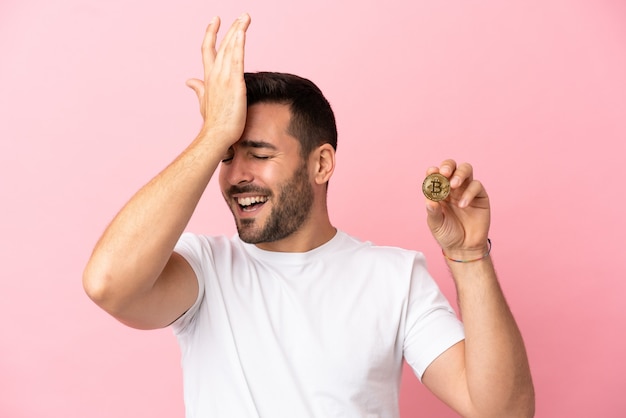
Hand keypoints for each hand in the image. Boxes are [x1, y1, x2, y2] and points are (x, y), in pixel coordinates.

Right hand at [186, 14, 251, 145]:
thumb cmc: (213, 122)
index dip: (211, 33)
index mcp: (208, 78)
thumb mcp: (203, 102)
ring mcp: (224, 78)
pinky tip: (242, 32)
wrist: (216, 135)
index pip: (208, 50)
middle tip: (243, 15)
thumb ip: (198, 88)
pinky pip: (237, 59)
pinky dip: (239, 44)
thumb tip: (189, 81)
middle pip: (222, 45)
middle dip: (231, 28)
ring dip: (238, 31)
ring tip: (245, 17)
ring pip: (230, 48)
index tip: (215, 20)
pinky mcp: (235, 83)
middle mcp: (214, 74)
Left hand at [424, 160, 490, 259]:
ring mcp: (466, 190)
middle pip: (452, 167)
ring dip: (459, 173)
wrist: (464, 248)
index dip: (433, 171)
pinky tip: (463, 205)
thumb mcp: (436, 224)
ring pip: (466, 170)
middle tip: (444, 173)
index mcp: (438, 191)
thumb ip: (433, 211)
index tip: (431, 172)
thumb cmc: (447, 234)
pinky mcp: (480, 196)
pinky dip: (469, 192)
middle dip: (447, 166)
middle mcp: (452, 188)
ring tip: (453, 185)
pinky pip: (476, 186)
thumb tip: (429, 200)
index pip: (435, 175)